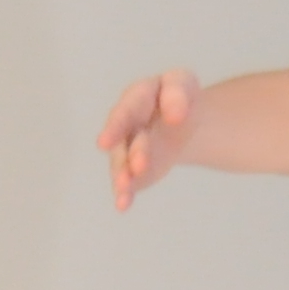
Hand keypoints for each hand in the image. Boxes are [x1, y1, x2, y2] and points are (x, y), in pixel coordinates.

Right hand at [96, 69, 200, 210]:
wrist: (182, 118)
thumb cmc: (179, 97)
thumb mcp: (184, 84)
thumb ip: (177, 94)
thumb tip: (174, 117)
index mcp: (136, 98)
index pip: (126, 110)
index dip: (114, 126)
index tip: (104, 143)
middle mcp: (126, 124)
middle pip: (125, 140)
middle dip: (131, 154)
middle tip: (139, 167)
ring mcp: (128, 149)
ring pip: (122, 164)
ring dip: (122, 177)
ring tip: (124, 191)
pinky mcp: (135, 170)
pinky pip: (130, 182)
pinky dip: (126, 193)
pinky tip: (123, 205)